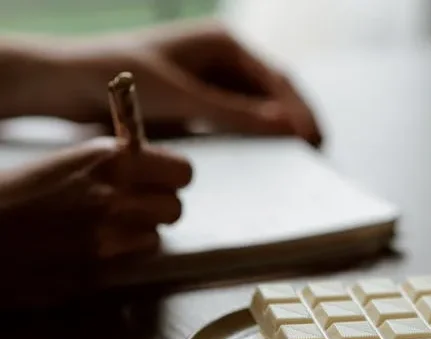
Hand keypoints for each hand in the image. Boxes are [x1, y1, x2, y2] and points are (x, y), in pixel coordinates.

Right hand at [0, 138, 190, 307]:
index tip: (162, 181)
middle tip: (133, 209)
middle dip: (158, 209)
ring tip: (103, 230)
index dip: (172, 178)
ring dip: (138, 236)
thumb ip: (108, 167)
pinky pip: (130, 265)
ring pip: (156, 239)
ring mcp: (106, 239)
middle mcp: (113, 197)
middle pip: (175, 208)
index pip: (182, 172)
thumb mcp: (59, 164)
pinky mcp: (94, 273)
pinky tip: (88, 251)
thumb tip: (145, 169)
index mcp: (106, 160)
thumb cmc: (4, 196)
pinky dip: (118, 259)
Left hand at [62, 19, 321, 145]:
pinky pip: (238, 121)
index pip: (276, 78)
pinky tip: (265, 158)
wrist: (68, 85)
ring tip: (300, 160)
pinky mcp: (201, 102)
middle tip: (318, 153)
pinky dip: (254, 137)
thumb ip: (235, 113)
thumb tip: (288, 127)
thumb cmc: (117, 78)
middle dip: (298, 120)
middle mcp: (224, 58)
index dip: (299, 110)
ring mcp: (213, 80)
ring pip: (259, 108)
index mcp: (224, 42)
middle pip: (275, 92)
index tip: (314, 140)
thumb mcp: (181, 97)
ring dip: (279, 131)